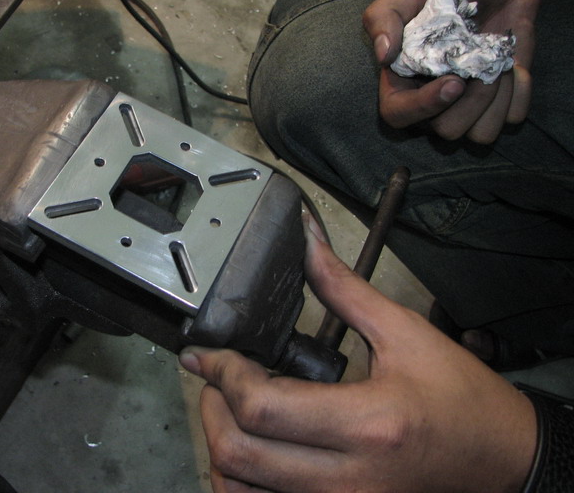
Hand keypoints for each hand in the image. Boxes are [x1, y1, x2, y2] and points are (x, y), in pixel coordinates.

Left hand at [179, 213, 536, 492]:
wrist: (503, 459)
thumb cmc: (463, 401)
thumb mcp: (405, 333)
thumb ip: (344, 289)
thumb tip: (308, 241)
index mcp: (366, 423)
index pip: (261, 407)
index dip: (221, 374)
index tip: (206, 354)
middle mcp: (348, 480)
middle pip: (238, 453)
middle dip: (211, 407)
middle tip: (217, 378)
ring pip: (241, 490)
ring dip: (221, 446)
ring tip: (231, 409)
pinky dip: (242, 481)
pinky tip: (251, 450)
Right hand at [363, 0, 539, 143]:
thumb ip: (384, 17)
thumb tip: (383, 55)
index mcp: (402, 78)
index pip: (398, 116)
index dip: (424, 107)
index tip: (454, 82)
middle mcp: (431, 98)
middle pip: (445, 131)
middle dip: (471, 101)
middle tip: (483, 62)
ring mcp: (467, 104)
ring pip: (479, 134)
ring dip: (496, 100)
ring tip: (498, 64)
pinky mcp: (501, 101)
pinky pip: (511, 119)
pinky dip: (520, 94)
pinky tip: (514, 67)